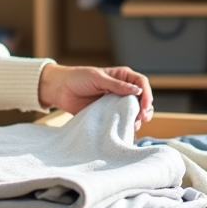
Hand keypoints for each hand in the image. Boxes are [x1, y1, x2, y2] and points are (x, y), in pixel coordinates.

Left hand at [37, 63, 153, 129]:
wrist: (60, 90)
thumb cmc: (78, 78)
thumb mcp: (97, 78)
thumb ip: (117, 85)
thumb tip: (137, 91)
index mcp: (122, 76)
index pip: (142, 83)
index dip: (147, 94)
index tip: (145, 106)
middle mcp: (122, 89)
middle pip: (142, 99)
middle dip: (145, 109)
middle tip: (141, 119)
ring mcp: (116, 103)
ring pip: (133, 112)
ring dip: (136, 119)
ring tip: (132, 125)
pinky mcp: (108, 114)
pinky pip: (121, 121)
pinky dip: (125, 126)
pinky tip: (125, 131)